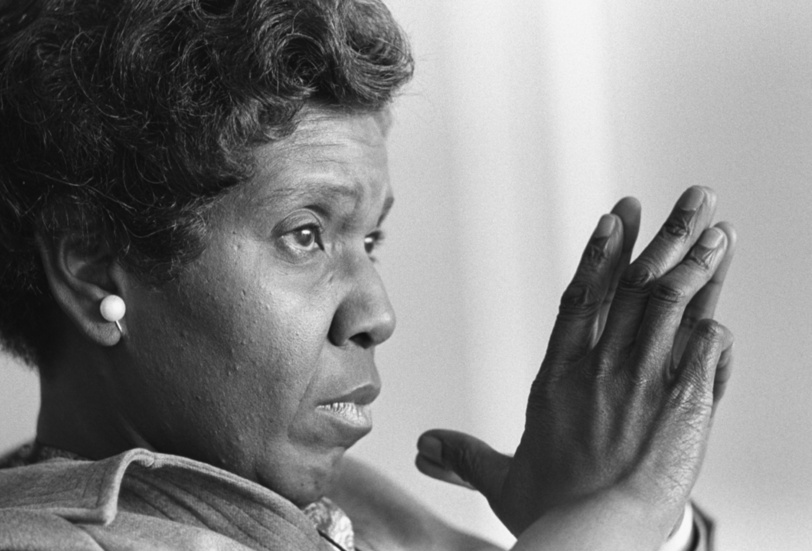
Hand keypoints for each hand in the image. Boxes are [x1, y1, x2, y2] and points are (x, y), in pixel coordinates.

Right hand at [416, 187, 736, 538]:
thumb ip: (466, 457)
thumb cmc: (554, 511)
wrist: (594, 536)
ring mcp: (644, 383)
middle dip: (666, 237)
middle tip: (693, 197)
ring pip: (671, 309)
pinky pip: (703, 354)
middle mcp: (601, 369)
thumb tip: (424, 449)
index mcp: (557, 377)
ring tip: (717, 228)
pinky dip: (714, 324)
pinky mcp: (682, 406)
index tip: (619, 216)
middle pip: (635, 289)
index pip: (580, 299)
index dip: (601, 254)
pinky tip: (725, 299)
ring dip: (697, 265)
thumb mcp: (504, 481)